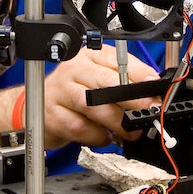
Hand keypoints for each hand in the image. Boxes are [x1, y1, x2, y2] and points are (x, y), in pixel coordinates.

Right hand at [40, 44, 160, 149]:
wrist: (37, 108)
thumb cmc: (73, 94)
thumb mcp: (97, 82)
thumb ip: (123, 84)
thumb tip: (152, 94)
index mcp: (89, 56)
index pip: (118, 60)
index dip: (140, 75)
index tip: (154, 88)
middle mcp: (74, 69)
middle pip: (106, 81)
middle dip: (132, 99)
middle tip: (148, 111)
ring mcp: (61, 90)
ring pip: (93, 105)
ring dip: (116, 122)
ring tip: (130, 131)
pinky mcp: (53, 114)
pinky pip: (81, 127)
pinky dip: (97, 136)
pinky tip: (104, 136)